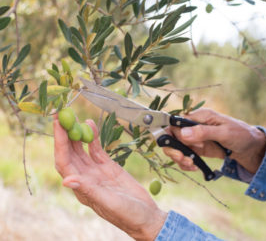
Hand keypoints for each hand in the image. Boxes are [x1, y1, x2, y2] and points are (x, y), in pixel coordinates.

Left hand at [53, 115, 166, 240]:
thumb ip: (89, 190)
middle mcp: (85, 177)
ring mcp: (96, 170)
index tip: (57, 124)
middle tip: (62, 114)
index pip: (64, 161)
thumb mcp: (109, 202)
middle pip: (69, 152)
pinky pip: (96, 149)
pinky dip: (92, 137)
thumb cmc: (128, 214)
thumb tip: (66, 180)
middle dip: (64, 133)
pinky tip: (90, 125)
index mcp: (81, 187)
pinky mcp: (107, 166)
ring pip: (81, 149)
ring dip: (76, 133)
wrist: (145, 214)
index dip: (59, 142)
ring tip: (73, 116)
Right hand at [163, 108, 265, 173]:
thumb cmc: (241, 135)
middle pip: (172, 135)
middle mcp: (194, 126)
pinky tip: (194, 167)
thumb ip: (203, 132)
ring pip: (175, 147)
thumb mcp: (224, 133)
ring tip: (191, 165)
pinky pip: (183, 155)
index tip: (184, 146)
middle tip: (182, 159)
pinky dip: (185, 163)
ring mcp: (194, 138)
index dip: (175, 135)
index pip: (176, 123)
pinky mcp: (197, 149)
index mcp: (199, 116)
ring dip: (179, 157)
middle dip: (173, 149)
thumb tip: (182, 133)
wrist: (252, 148)